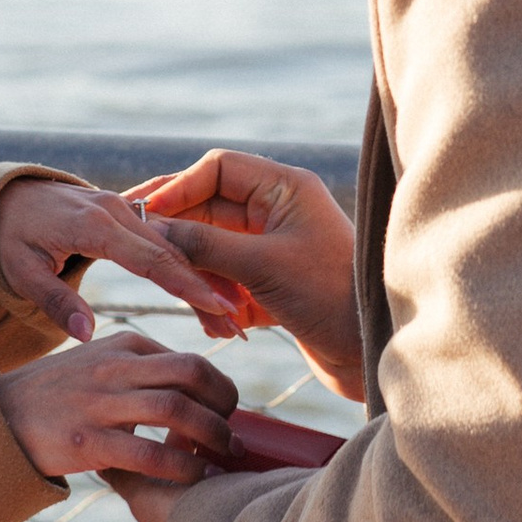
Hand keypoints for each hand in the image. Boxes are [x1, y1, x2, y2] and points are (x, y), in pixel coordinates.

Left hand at [0, 175, 252, 343]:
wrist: (5, 198)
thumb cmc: (9, 238)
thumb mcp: (19, 272)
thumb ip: (54, 301)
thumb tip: (86, 334)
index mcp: (93, 224)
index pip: (149, 257)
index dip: (184, 282)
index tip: (215, 305)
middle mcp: (116, 210)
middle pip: (173, 251)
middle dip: (208, 285)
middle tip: (236, 322)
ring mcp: (125, 209)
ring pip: (176, 246)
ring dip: (205, 278)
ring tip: (233, 317)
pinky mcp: (129, 215)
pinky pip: (165, 241)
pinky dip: (190, 266)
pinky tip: (212, 292)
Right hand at [0, 328, 239, 485]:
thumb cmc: (57, 394)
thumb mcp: (98, 362)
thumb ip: (140, 367)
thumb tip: (190, 387)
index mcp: (123, 344)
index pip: (190, 359)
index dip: (220, 388)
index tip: (228, 413)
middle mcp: (116, 366)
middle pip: (193, 375)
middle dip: (225, 406)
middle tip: (234, 435)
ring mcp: (101, 403)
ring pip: (177, 410)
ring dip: (212, 436)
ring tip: (224, 458)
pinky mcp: (88, 442)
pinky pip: (150, 452)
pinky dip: (182, 467)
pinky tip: (195, 479)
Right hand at [127, 150, 364, 400]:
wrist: (375, 352)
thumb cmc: (330, 298)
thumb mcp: (261, 266)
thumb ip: (205, 244)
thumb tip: (155, 227)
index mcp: (285, 188)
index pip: (217, 168)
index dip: (178, 188)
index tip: (145, 214)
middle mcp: (278, 211)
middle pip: (209, 210)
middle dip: (183, 242)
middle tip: (147, 260)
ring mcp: (273, 248)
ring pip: (213, 251)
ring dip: (203, 281)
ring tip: (212, 314)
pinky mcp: (271, 284)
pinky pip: (226, 281)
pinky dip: (218, 303)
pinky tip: (226, 329)